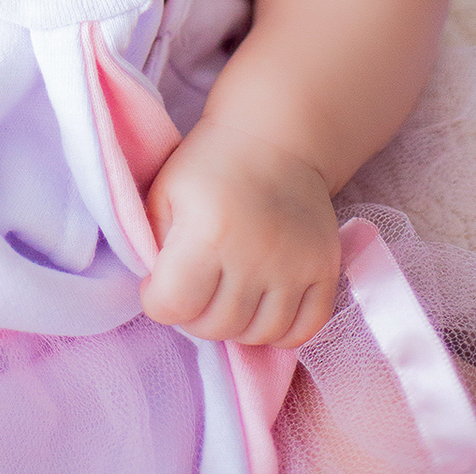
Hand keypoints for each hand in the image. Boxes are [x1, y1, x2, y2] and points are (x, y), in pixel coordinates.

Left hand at [140, 120, 339, 347]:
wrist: (273, 139)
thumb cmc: (209, 164)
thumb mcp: (164, 192)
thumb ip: (151, 244)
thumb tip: (156, 294)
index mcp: (208, 231)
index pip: (173, 305)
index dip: (156, 301)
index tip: (157, 285)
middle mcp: (255, 255)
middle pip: (216, 327)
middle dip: (193, 317)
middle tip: (191, 290)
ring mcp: (295, 266)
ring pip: (258, 336)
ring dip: (234, 327)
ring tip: (223, 297)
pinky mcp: (324, 270)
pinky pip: (302, 331)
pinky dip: (278, 332)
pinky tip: (260, 308)